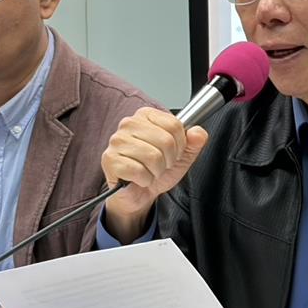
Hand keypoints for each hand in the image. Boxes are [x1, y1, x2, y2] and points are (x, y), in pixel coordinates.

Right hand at [100, 107, 208, 240]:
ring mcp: (117, 141)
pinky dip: (144, 180)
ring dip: (156, 171)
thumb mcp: (183, 155)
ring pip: (153, 157)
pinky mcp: (109, 159)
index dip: (180, 145)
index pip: (174, 125)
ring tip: (149, 171)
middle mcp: (128, 123)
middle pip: (166, 141)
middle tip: (160, 164)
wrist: (141, 192)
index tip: (173, 152)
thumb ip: (194, 142)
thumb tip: (198, 133)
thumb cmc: (157, 169)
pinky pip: (138, 171)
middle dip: (168, 160)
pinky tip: (139, 178)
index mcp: (146, 115)